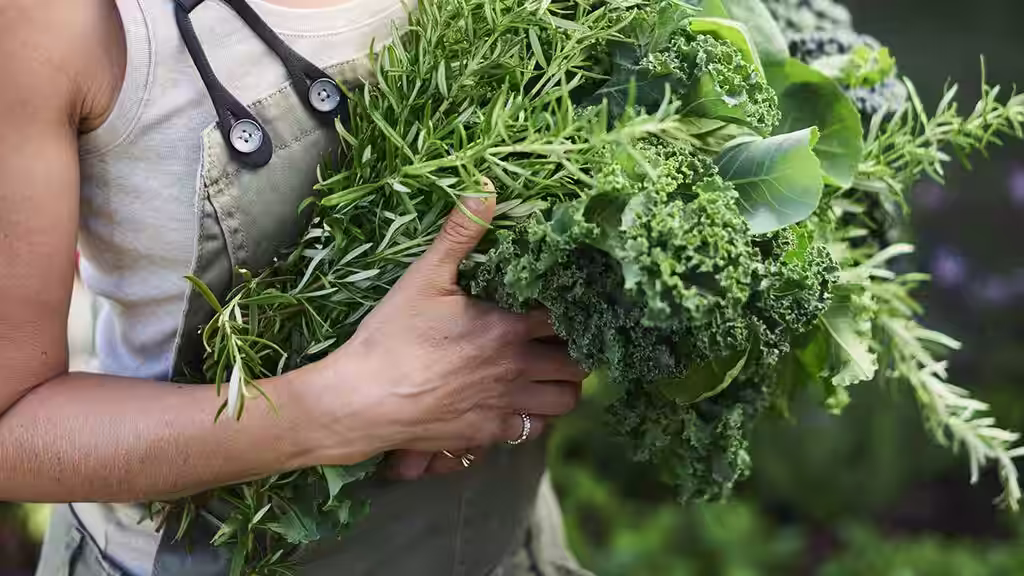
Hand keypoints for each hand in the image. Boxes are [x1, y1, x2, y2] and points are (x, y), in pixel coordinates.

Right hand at [305, 195, 584, 464]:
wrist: (363, 401)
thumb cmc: (393, 337)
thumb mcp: (425, 277)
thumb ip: (460, 234)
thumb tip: (486, 190)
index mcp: (509, 327)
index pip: (568, 319)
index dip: (576, 310)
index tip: (572, 304)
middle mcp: (517, 369)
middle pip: (578, 364)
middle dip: (578, 351)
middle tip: (565, 339)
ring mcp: (506, 406)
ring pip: (565, 402)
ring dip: (564, 386)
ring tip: (550, 371)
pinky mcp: (489, 434)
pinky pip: (535, 430)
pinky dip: (538, 416)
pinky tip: (522, 401)